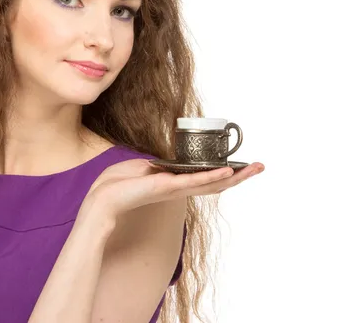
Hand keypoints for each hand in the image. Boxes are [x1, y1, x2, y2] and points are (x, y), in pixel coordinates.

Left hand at [83, 159, 264, 219]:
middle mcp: (178, 189)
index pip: (203, 179)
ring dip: (233, 176)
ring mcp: (175, 190)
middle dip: (238, 176)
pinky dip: (211, 176)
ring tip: (252, 169)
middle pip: (214, 183)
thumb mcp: (140, 169)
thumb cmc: (117, 185)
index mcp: (173, 183)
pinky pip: (194, 181)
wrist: (102, 198)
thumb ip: (156, 167)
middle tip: (259, 167)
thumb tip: (162, 162)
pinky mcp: (167, 188)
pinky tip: (227, 171)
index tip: (240, 167)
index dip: (223, 175)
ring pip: (210, 183)